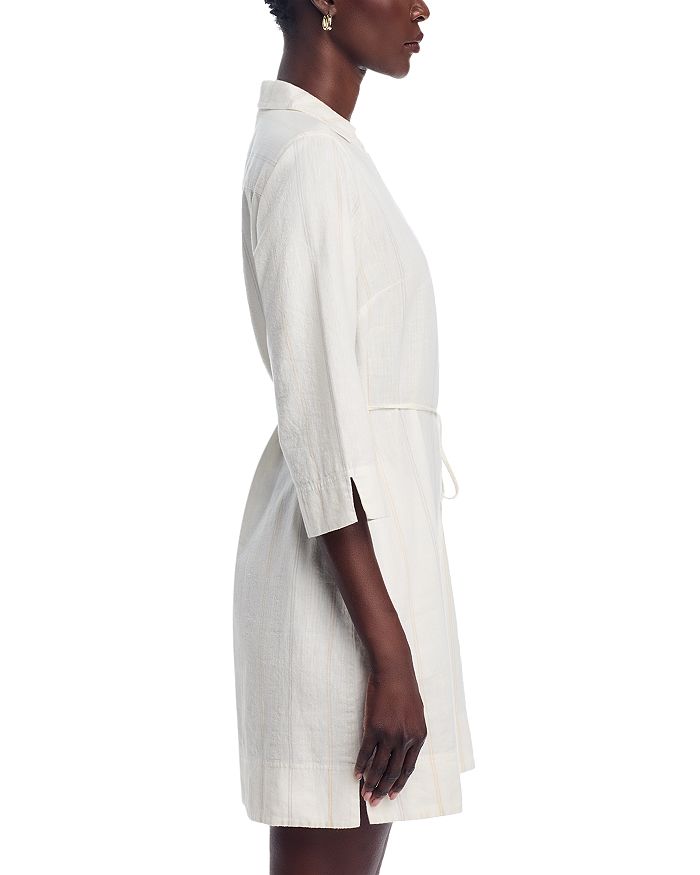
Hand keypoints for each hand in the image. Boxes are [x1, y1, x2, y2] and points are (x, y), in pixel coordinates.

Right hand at [354, 662, 427, 805]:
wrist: (394, 671)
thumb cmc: (405, 688)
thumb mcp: (416, 713)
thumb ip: (412, 732)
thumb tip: (404, 748)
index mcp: (419, 736)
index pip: (409, 768)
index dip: (400, 783)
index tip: (392, 795)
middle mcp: (405, 739)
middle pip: (394, 772)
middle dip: (383, 789)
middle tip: (375, 801)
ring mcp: (389, 734)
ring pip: (379, 766)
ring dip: (371, 782)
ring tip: (365, 794)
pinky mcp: (373, 728)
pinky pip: (365, 752)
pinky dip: (360, 765)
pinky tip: (356, 774)